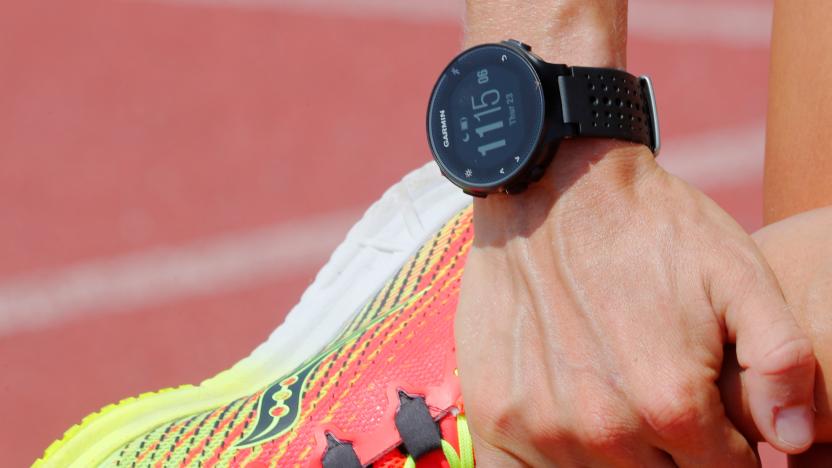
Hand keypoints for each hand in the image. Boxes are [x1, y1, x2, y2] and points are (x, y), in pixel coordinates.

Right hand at [455, 141, 816, 465]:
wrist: (552, 187)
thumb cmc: (649, 228)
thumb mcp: (737, 273)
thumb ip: (781, 359)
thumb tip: (795, 437)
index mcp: (671, 403)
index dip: (726, 447)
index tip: (712, 413)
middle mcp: (603, 428)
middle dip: (672, 453)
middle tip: (658, 394)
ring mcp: (540, 426)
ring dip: (614, 453)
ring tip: (612, 391)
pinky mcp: (493, 412)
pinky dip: (544, 467)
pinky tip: (560, 427)